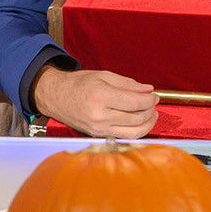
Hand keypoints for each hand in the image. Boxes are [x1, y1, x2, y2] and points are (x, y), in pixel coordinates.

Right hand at [33, 65, 156, 138]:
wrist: (56, 97)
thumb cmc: (78, 84)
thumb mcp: (103, 75)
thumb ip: (128, 83)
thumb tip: (148, 90)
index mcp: (101, 97)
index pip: (135, 103)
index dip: (149, 100)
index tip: (154, 95)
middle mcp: (100, 116)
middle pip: (136, 119)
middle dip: (150, 110)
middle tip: (153, 102)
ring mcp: (99, 128)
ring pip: (133, 132)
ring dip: (147, 124)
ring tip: (151, 114)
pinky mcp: (98, 135)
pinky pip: (124, 136)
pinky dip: (136, 130)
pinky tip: (139, 122)